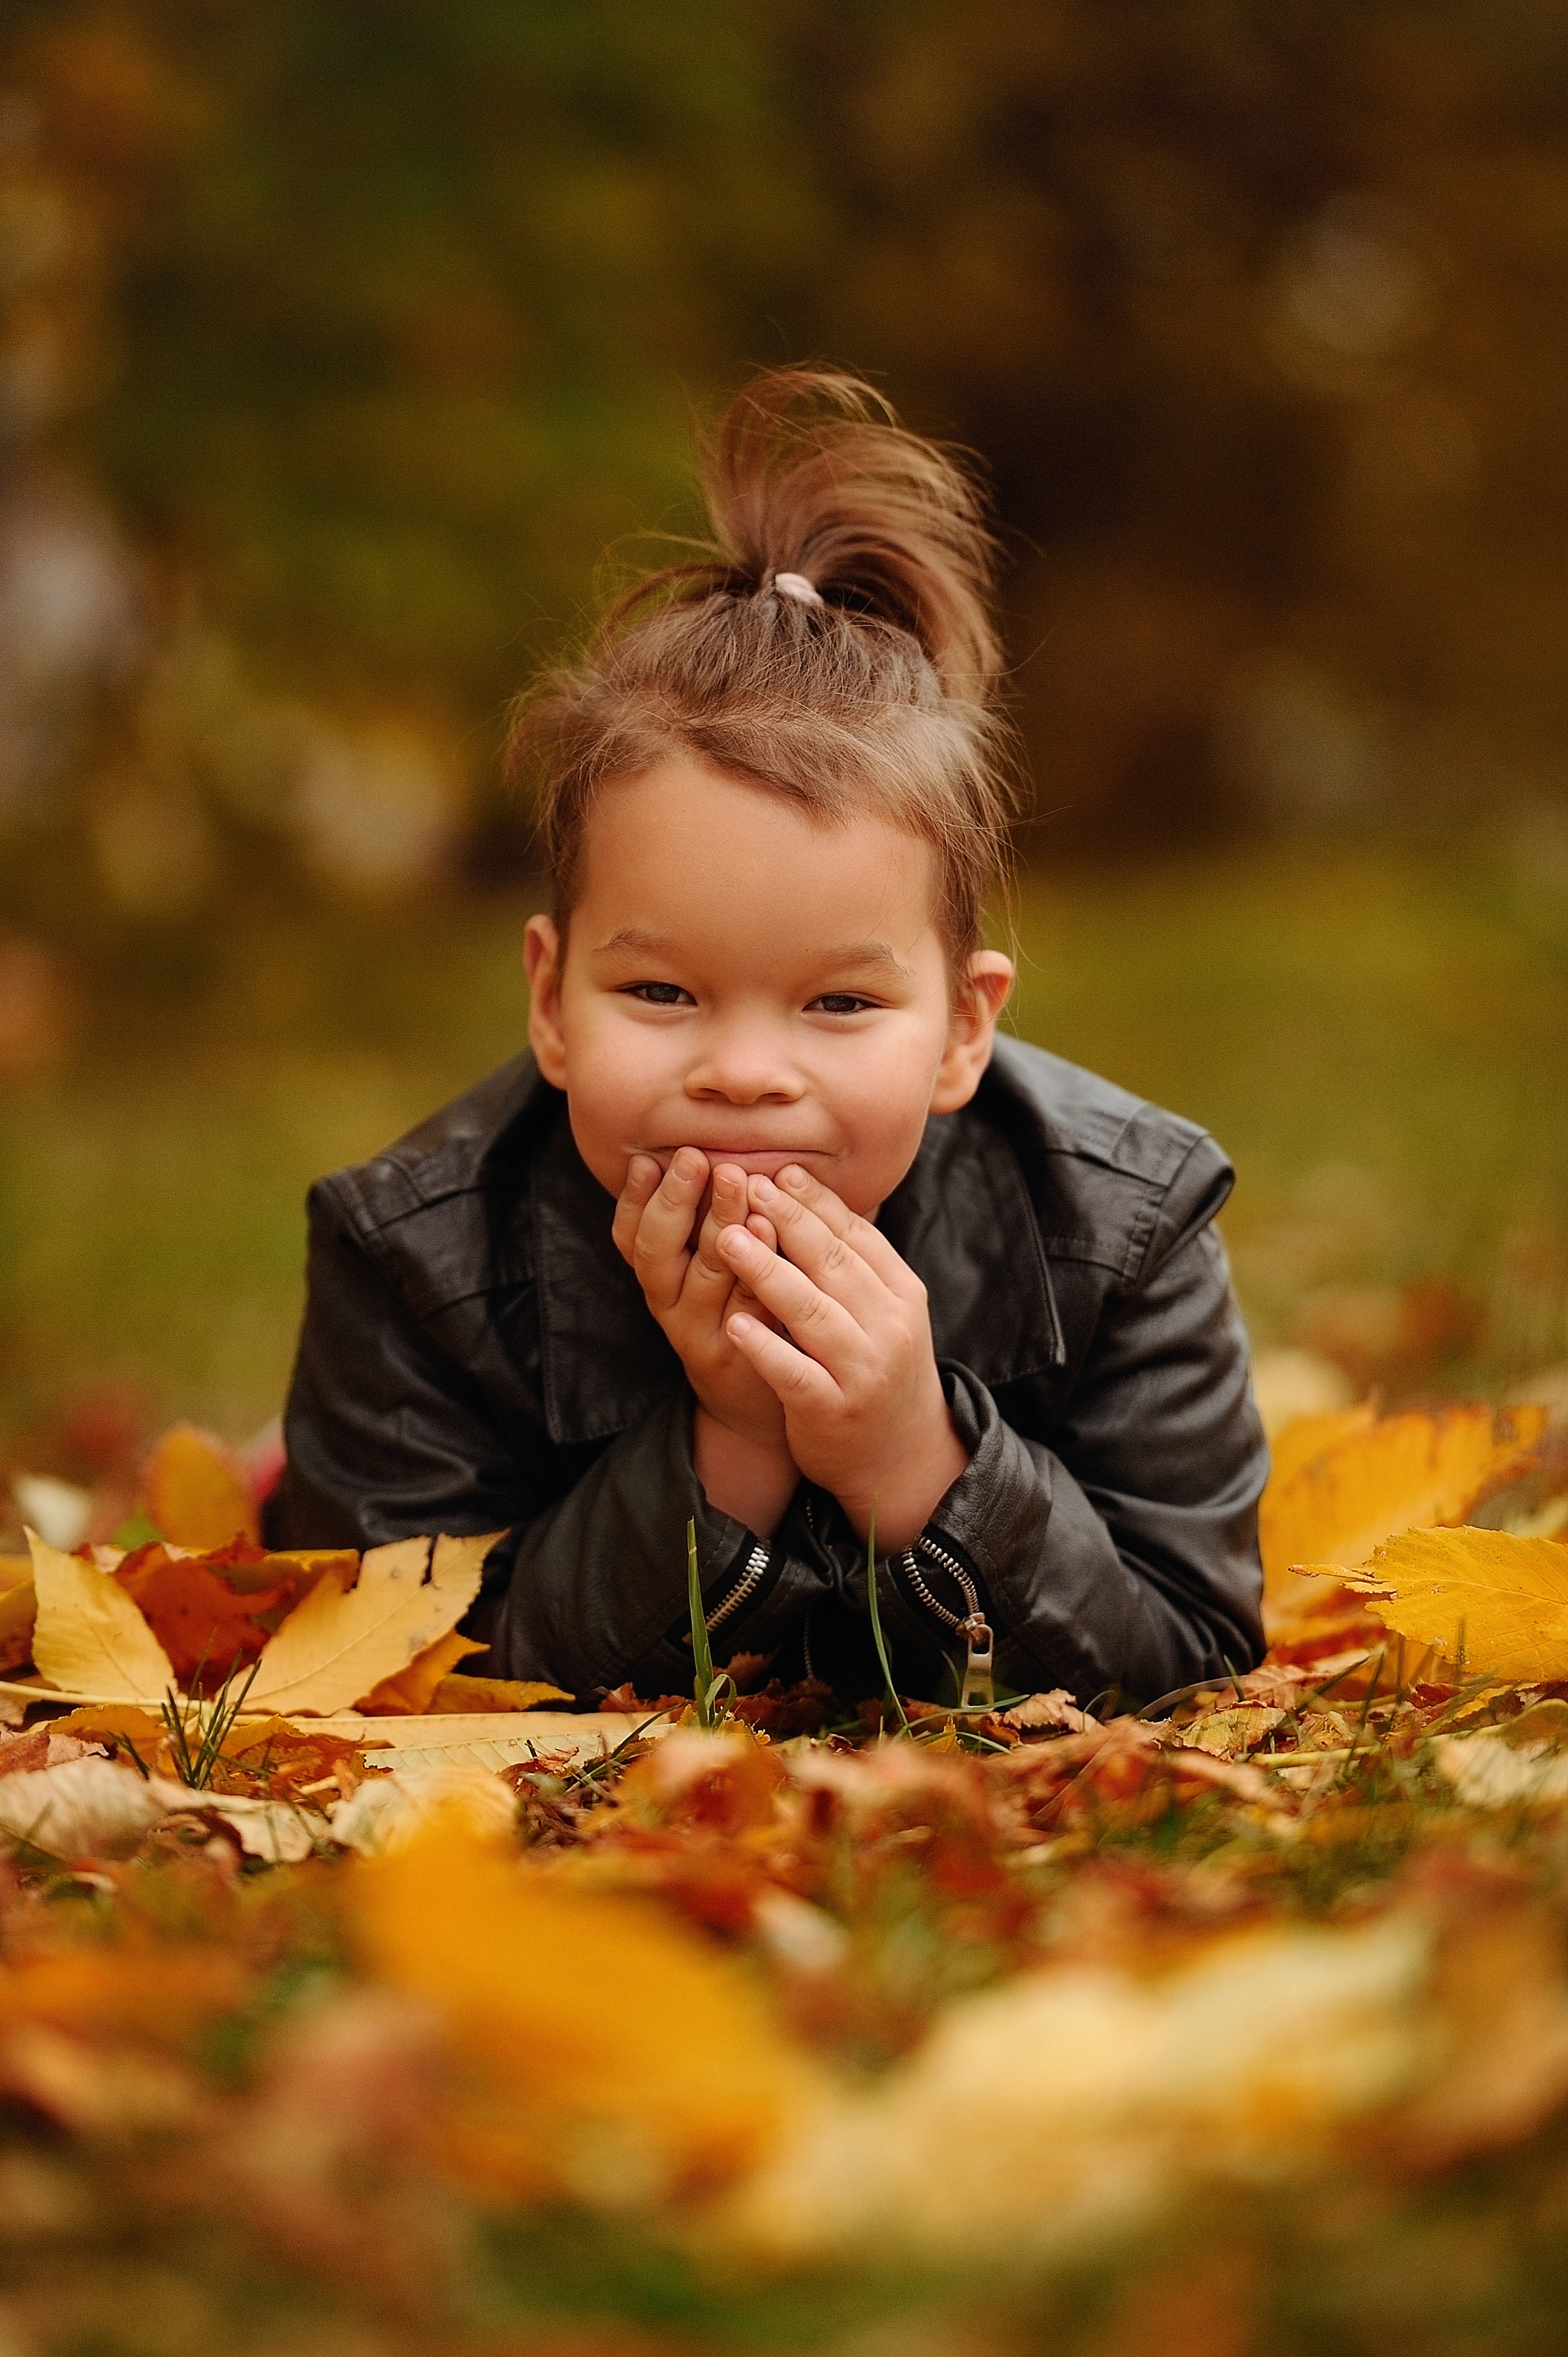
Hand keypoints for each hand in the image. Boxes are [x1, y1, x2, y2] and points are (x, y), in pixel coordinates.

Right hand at [613, 1150, 798, 1533]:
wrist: (758, 1405)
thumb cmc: (738, 1317)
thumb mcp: (706, 1271)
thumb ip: (704, 1222)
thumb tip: (710, 1149)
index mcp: (659, 1281)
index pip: (631, 1238)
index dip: (634, 1200)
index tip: (647, 1160)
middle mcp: (671, 1307)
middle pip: (659, 1252)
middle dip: (674, 1200)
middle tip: (695, 1157)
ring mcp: (707, 1333)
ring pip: (706, 1274)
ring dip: (718, 1222)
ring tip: (736, 1178)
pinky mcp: (745, 1354)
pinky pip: (750, 1304)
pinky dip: (758, 1264)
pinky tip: (770, 1229)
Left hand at [717, 1165, 968, 1550]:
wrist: (901, 1457)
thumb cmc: (878, 1370)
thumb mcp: (882, 1312)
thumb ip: (852, 1262)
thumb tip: (804, 1194)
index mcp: (902, 1293)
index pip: (856, 1235)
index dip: (814, 1201)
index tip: (775, 1169)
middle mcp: (889, 1327)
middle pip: (832, 1263)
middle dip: (786, 1220)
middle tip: (743, 1183)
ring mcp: (863, 1370)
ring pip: (812, 1312)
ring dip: (767, 1272)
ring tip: (726, 1238)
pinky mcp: (833, 1410)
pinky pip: (794, 1372)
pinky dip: (765, 1347)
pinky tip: (735, 1324)